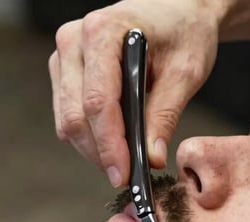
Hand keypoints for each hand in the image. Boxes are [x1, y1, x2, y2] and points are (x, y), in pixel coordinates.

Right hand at [48, 0, 220, 186]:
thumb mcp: (185, 72)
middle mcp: (74, 41)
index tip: (124, 174)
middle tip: (127, 176)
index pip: (98, 101)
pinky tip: (115, 142)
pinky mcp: (63, 71)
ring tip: (125, 161)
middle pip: (76, 116)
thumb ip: (165, 116)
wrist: (175, 10)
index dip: (110, 144)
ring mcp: (64, 56)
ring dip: (94, 149)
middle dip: (101, 153)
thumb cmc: (183, 32)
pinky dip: (90, 137)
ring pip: (68, 120)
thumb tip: (151, 159)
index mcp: (103, 31)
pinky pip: (68, 116)